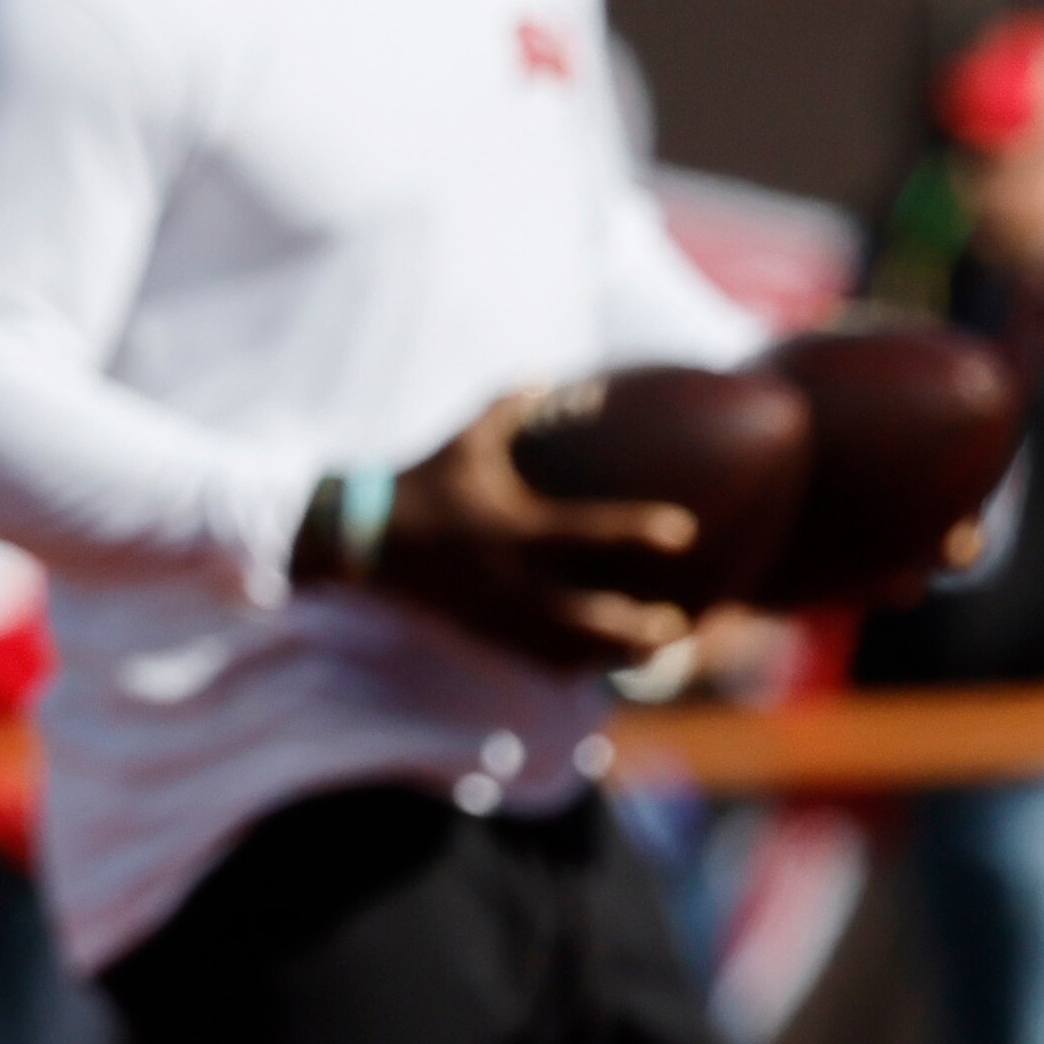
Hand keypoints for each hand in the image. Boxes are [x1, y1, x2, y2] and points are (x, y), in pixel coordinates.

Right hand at [356, 387, 704, 673]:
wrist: (360, 539)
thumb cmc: (420, 484)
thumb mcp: (464, 442)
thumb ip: (508, 409)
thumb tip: (547, 377)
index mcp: (511, 526)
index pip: (586, 531)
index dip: (637, 532)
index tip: (683, 533)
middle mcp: (508, 576)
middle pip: (585, 615)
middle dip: (633, 626)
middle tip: (676, 625)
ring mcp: (494, 610)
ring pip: (565, 647)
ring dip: (611, 656)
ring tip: (655, 654)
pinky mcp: (481, 630)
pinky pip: (535, 657)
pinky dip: (573, 666)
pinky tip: (602, 666)